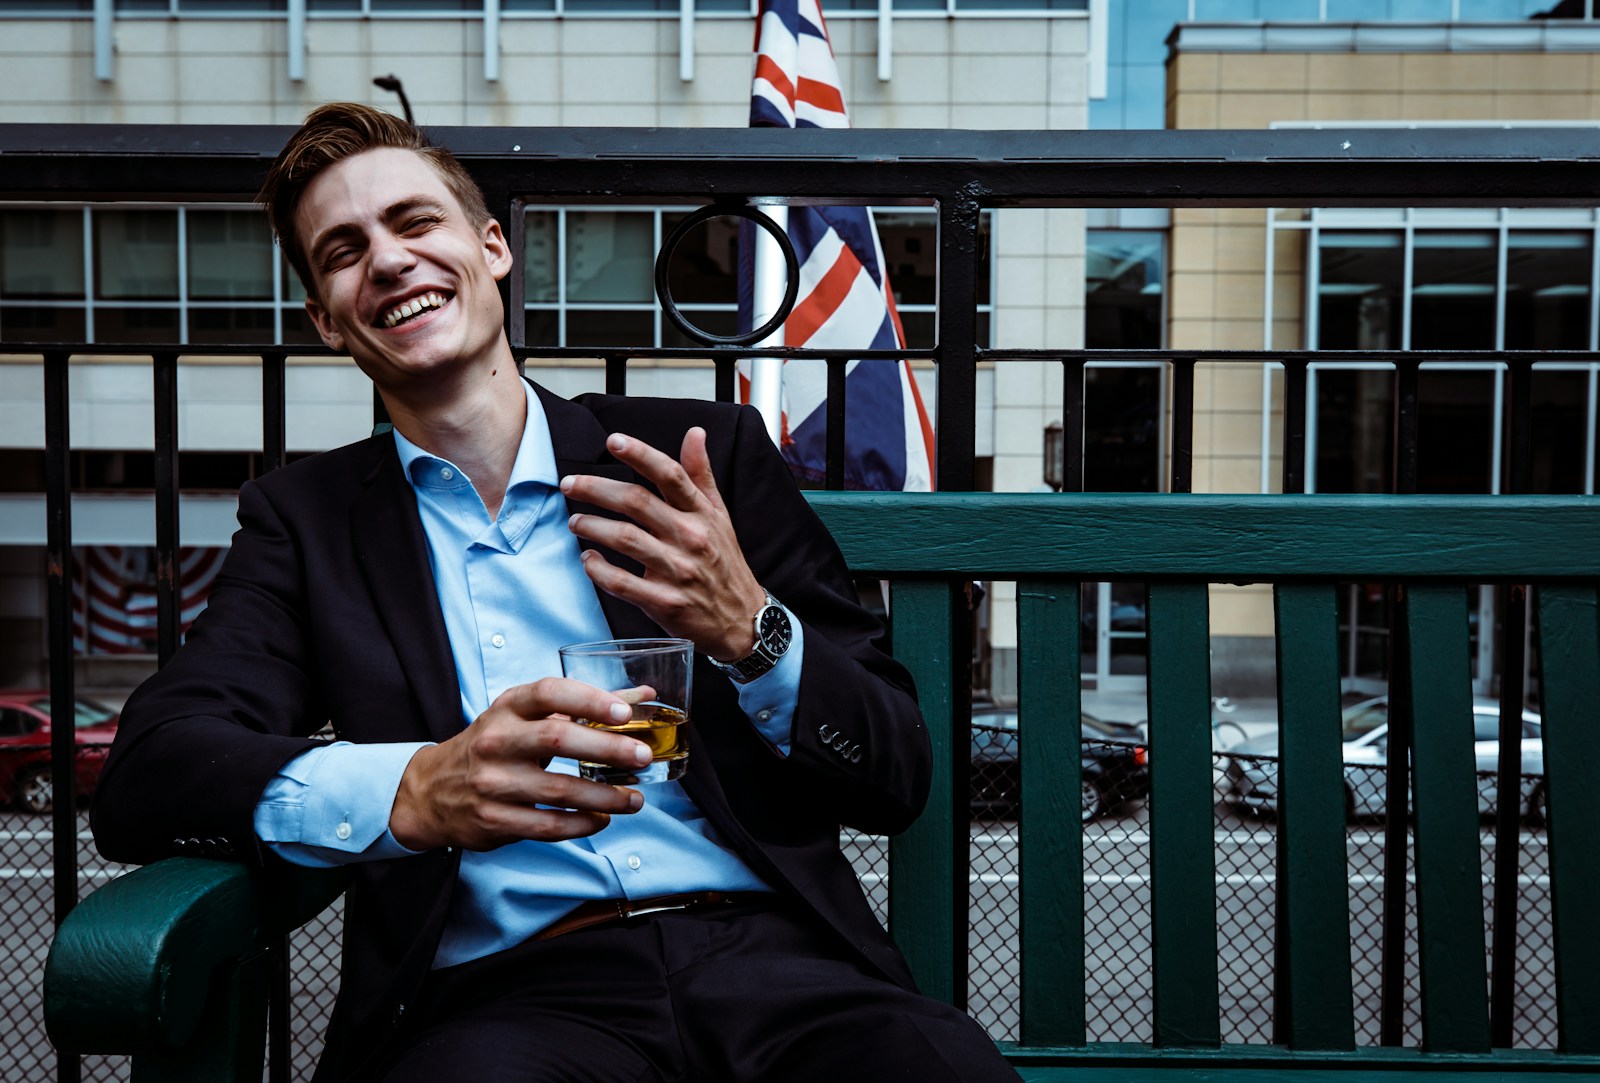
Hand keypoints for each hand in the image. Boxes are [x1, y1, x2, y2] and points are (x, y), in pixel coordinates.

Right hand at [389, 678, 652, 851]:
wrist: (431, 790)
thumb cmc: (494, 745)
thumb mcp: (526, 717)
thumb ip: (584, 707)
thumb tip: (642, 696)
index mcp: (508, 708)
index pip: (549, 693)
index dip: (589, 700)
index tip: (624, 712)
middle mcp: (496, 741)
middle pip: (557, 740)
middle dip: (607, 749)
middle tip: (643, 757)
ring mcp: (492, 782)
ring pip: (558, 790)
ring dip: (604, 796)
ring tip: (636, 799)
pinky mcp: (493, 820)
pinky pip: (547, 826)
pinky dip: (581, 824)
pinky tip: (603, 819)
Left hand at [561, 427, 764, 661]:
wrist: (741, 620)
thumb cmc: (724, 565)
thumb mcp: (720, 516)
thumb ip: (701, 475)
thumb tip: (694, 433)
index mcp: (703, 514)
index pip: (671, 475)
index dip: (641, 454)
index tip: (614, 441)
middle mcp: (691, 538)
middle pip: (637, 502)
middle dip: (596, 489)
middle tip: (570, 485)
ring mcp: (678, 571)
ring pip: (625, 539)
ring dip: (592, 526)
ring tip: (575, 521)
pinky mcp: (665, 602)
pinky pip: (622, 582)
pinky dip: (598, 569)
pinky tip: (588, 559)